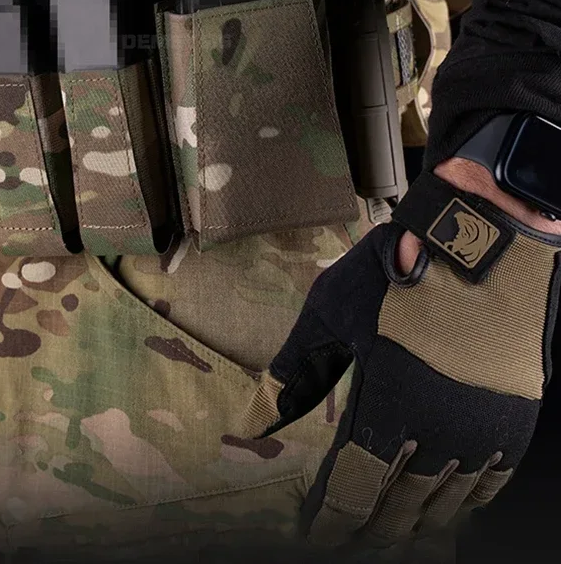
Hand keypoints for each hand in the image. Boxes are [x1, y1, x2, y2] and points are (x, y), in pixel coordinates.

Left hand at [240, 170, 560, 549]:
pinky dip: (464, 501)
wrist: (479, 235)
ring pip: (446, 500)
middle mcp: (438, 425)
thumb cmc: (396, 268)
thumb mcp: (331, 309)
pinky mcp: (512, 415)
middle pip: (400, 505)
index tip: (315, 535)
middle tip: (351, 541)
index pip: (355, 486)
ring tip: (392, 534)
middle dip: (372, 529)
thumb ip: (296, 369)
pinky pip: (490, 481)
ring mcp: (481, 424)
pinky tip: (447, 507)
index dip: (333, 520)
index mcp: (388, 401)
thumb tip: (255, 420)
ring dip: (416, 520)